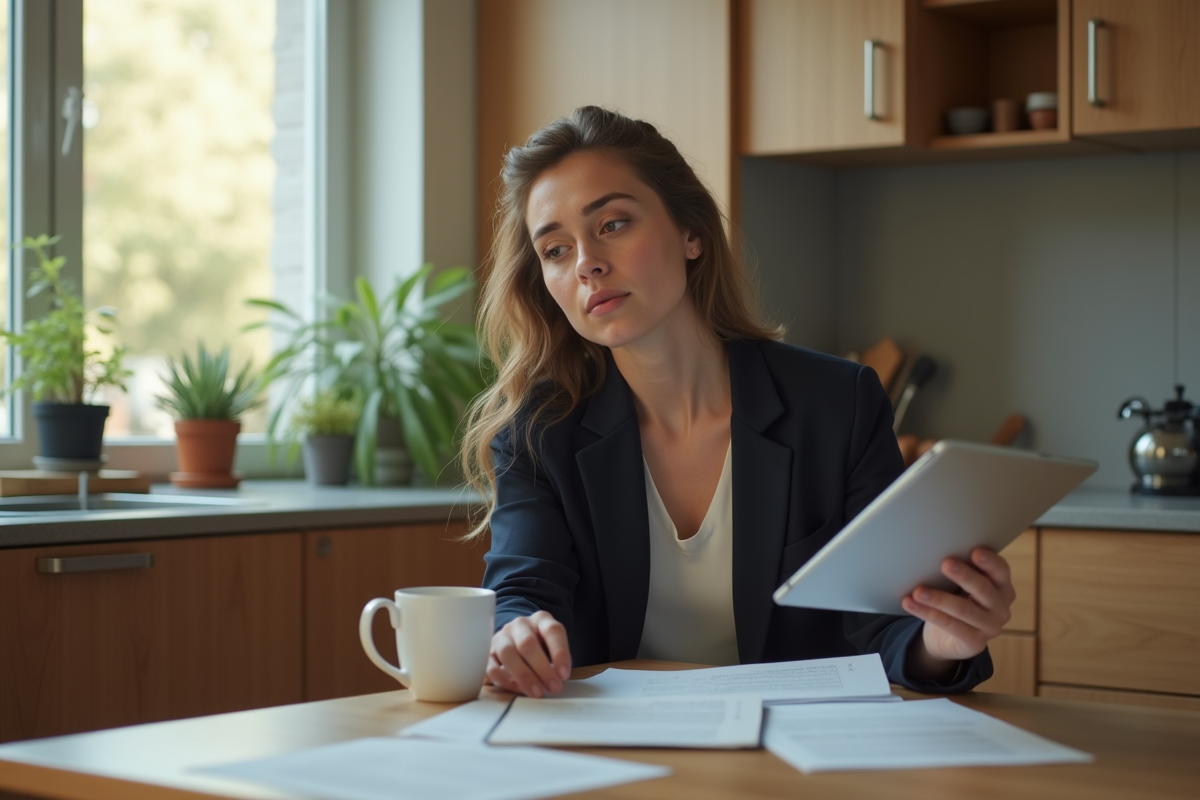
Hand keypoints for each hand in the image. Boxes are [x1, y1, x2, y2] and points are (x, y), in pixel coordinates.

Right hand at [486, 610, 571, 696]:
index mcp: (541, 619)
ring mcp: (501, 637)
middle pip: (527, 643)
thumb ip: (557, 660)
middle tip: (553, 687)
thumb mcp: (553, 647)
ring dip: (524, 675)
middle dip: (542, 668)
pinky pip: (492, 668)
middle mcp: (519, 625)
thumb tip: (558, 678)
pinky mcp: (488, 654)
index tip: (564, 674)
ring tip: (537, 692)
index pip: (552, 630)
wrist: (518, 642)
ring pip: (507, 653)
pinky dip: (506, 681)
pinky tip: (519, 690)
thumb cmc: (542, 647)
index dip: (560, 652)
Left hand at [902, 547, 1014, 666]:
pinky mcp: (975, 643)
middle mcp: (1001, 608)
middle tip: (945, 564)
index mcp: (1002, 587)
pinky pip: (950, 625)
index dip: (990, 562)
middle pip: (984, 589)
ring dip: (938, 598)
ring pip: (963, 609)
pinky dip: (928, 613)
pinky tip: (911, 603)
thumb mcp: (960, 584)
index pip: (1001, 571)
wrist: (946, 636)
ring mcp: (990, 627)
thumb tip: (936, 552)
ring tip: (918, 591)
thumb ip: (959, 570)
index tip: (975, 551)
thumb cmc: (956, 599)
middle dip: (964, 576)